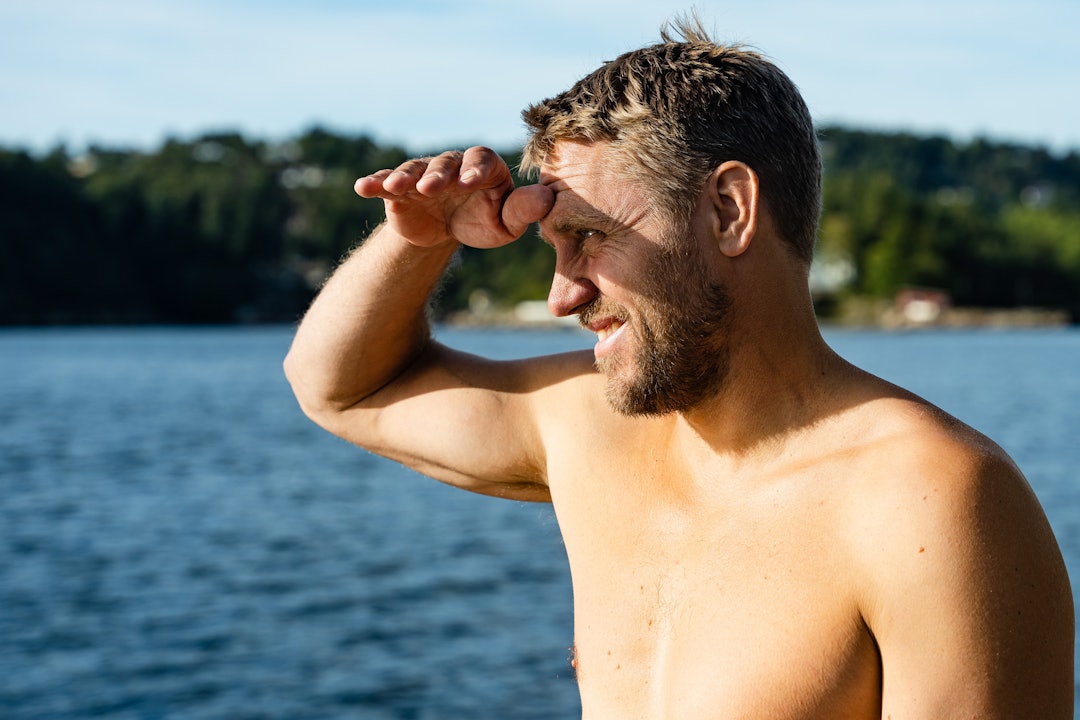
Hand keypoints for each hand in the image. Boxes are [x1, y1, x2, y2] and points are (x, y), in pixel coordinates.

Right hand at [355, 146, 553, 248]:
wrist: (448, 233)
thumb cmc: (484, 222)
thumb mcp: (507, 223)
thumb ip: (524, 211)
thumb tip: (547, 198)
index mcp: (483, 167)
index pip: (481, 159)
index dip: (475, 169)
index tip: (469, 183)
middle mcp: (451, 165)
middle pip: (444, 162)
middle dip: (438, 174)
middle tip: (433, 187)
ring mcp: (423, 174)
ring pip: (414, 169)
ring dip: (404, 176)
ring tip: (396, 187)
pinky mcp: (400, 189)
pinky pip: (385, 182)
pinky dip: (374, 183)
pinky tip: (362, 188)